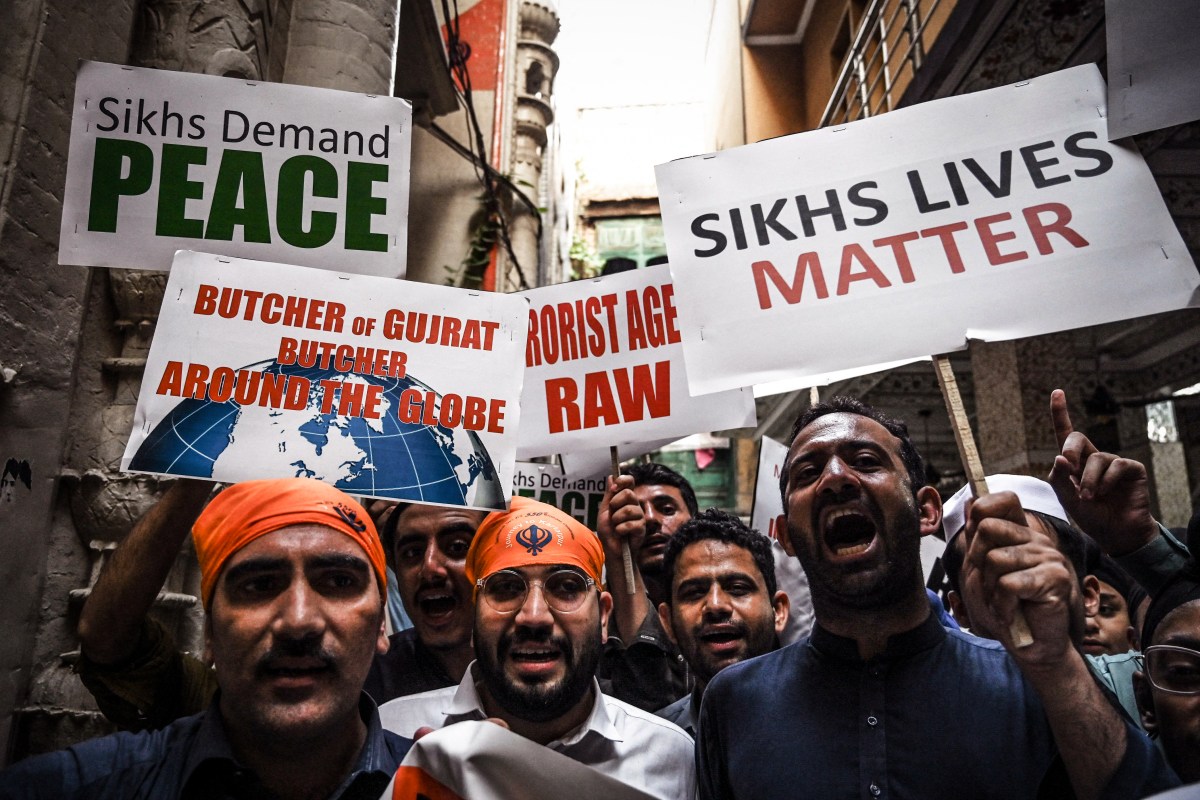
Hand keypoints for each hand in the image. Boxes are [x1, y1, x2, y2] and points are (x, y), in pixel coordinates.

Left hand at [596, 475, 646, 561]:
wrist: (611, 550)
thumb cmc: (608, 532)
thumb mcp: (604, 511)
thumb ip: (609, 495)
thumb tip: (611, 476)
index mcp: (626, 499)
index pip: (630, 481)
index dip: (622, 481)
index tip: (613, 489)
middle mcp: (635, 505)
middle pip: (629, 493)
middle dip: (615, 504)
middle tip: (612, 514)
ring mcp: (640, 516)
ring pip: (628, 510)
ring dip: (616, 520)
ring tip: (615, 526)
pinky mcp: (642, 528)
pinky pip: (630, 524)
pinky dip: (620, 530)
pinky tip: (620, 534)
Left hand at [961, 492, 1077, 670]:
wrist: (1027, 646)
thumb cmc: (1003, 609)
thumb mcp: (979, 570)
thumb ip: (976, 537)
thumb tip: (969, 500)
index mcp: (1019, 534)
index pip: (1004, 500)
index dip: (982, 511)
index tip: (976, 537)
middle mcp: (1036, 540)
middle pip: (987, 528)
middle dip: (978, 562)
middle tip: (992, 586)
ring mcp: (1049, 557)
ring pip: (995, 559)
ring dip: (990, 589)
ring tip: (1004, 602)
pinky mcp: (1056, 578)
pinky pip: (1008, 584)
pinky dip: (1001, 604)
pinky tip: (1012, 613)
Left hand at [1047, 389, 1157, 555]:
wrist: (1116, 534)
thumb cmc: (1091, 516)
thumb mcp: (1067, 499)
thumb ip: (1059, 479)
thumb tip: (1059, 457)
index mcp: (1075, 463)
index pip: (1065, 434)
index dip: (1060, 413)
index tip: (1057, 392)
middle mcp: (1094, 458)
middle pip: (1077, 438)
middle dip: (1070, 449)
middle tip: (1068, 465)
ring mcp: (1113, 463)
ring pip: (1096, 457)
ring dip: (1088, 480)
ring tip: (1089, 498)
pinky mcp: (1131, 469)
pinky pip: (1116, 465)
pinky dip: (1106, 481)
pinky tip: (1105, 494)